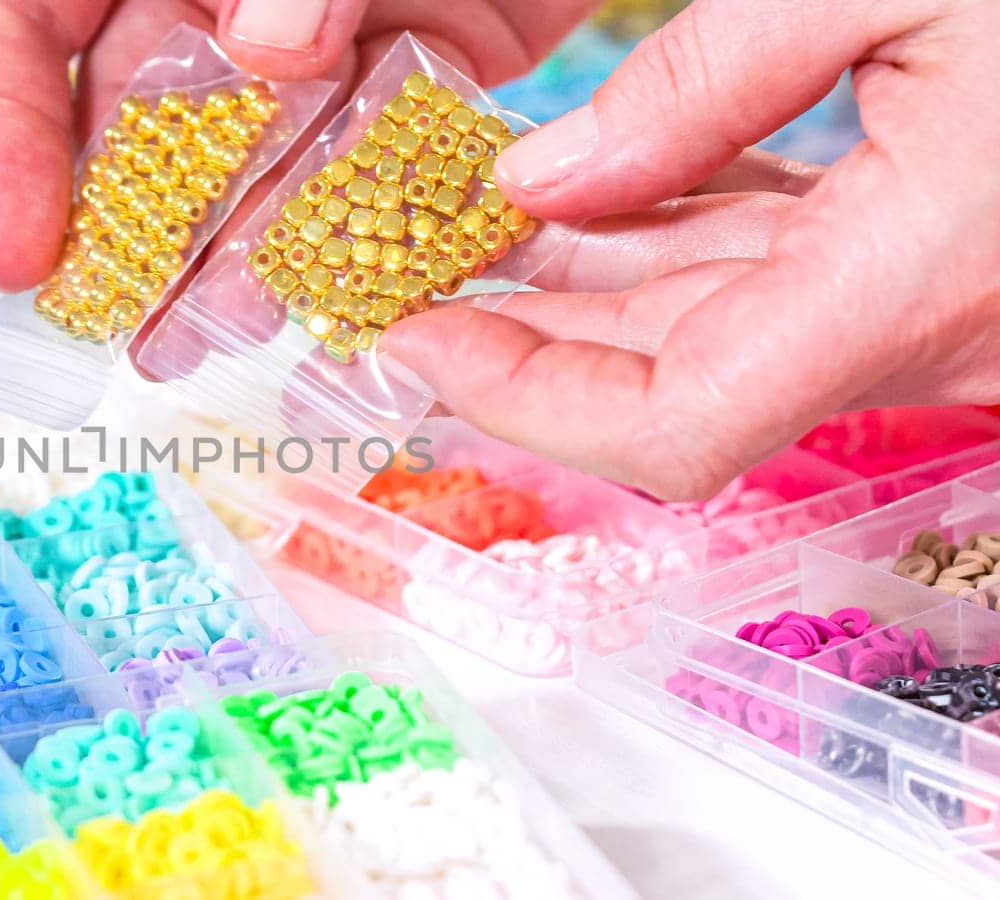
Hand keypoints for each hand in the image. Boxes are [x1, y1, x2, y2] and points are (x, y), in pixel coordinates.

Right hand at [0, 0, 599, 291]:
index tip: (19, 254)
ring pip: (257, 153)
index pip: (15, 30)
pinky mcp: (417, 53)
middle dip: (126, 229)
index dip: (2, 140)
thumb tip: (270, 57)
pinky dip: (364, 213)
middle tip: (121, 333)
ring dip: (236, 247)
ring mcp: (311, 27)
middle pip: (135, 115)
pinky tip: (340, 290)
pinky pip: (379, 146)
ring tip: (218, 336)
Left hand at [383, 0, 999, 499]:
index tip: (414, 332)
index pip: (670, 425)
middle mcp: (924, 331)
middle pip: (669, 395)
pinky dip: (665, 252)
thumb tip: (541, 180)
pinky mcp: (934, 264)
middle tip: (407, 277)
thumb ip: (702, 84)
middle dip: (523, 346)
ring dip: (582, 297)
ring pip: (713, 340)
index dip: (522, 397)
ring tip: (466, 232)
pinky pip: (771, 285)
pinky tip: (589, 201)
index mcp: (912, 280)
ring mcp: (933, 309)